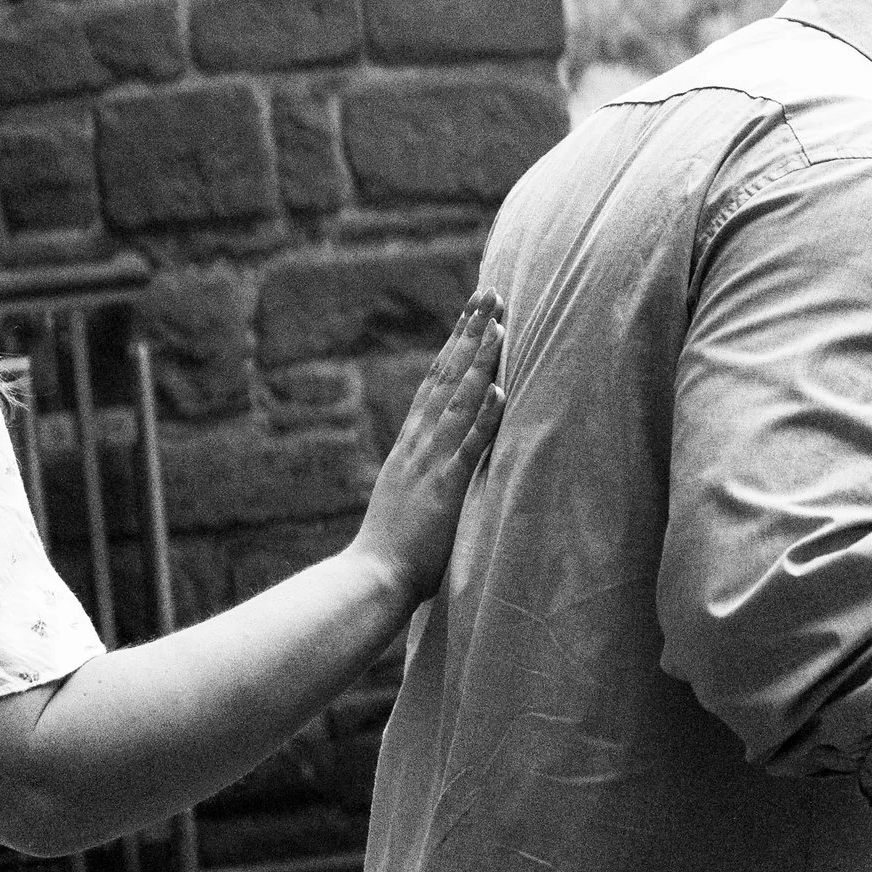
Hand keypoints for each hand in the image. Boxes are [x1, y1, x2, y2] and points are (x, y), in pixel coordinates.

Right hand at [352, 295, 506, 614]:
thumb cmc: (393, 550)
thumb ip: (424, 473)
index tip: (472, 313)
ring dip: (480, 361)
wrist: (371, 578)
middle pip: (446, 376)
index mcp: (410, 444)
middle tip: (489, 292)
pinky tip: (501, 390)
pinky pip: (468, 447)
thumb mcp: (408, 498)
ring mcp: (430, 463)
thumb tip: (438, 460)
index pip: (435, 382)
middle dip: (469, 333)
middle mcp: (418, 444)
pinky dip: (484, 417)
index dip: (456, 345)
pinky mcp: (444, 488)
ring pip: (458, 400)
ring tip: (499, 324)